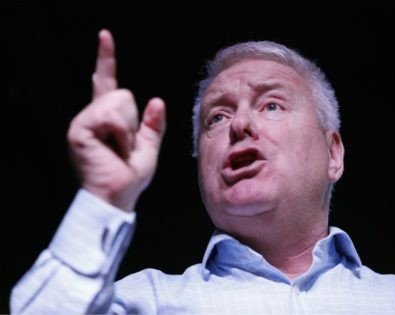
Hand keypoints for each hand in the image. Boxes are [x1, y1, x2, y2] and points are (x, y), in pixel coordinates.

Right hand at [67, 29, 165, 211]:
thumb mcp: (148, 148)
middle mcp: (92, 115)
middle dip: (133, 121)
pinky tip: (114, 150)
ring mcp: (83, 121)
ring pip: (119, 101)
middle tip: (125, 147)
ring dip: (128, 130)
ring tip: (118, 150)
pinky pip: (112, 116)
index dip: (106, 59)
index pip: (106, 82)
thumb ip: (153, 125)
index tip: (105, 36)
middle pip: (123, 92)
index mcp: (107, 118)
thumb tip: (157, 99)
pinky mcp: (79, 128)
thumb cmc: (129, 177)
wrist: (117, 196)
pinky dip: (122, 135)